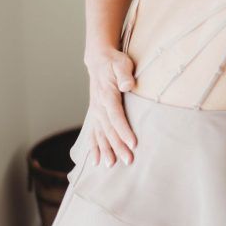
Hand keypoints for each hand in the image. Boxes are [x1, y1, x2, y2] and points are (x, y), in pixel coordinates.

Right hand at [84, 43, 136, 165]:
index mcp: (107, 94)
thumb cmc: (114, 62)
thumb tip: (127, 85)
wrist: (99, 60)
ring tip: (111, 165)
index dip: (124, 130)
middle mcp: (99, 106)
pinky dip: (94, 148)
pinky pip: (93, 134)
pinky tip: (96, 161)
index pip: (116, 116)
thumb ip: (125, 74)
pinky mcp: (95, 115)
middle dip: (118, 146)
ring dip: (106, 150)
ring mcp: (95, 112)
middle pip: (109, 130)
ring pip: (100, 134)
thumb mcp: (122, 63)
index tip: (133, 143)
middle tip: (128, 160)